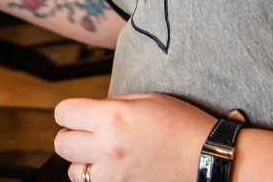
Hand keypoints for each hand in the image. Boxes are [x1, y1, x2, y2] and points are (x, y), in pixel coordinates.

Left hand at [55, 94, 214, 181]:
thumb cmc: (183, 127)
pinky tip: (114, 170)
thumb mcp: (145, 99)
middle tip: (86, 133)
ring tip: (101, 155)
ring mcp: (115, 177)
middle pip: (61, 145)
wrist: (210, 160)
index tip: (76, 113)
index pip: (63, 113)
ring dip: (82, 162)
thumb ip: (111, 104)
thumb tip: (92, 111)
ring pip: (74, 172)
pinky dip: (99, 179)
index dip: (69, 112)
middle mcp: (108, 149)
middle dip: (71, 136)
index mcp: (111, 119)